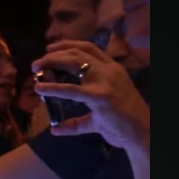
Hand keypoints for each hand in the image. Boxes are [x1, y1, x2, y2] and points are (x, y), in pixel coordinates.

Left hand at [32, 40, 149, 150]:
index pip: (89, 48)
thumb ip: (75, 122)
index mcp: (112, 69)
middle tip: (37, 63)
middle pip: (78, 53)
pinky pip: (72, 89)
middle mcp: (109, 70)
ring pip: (75, 62)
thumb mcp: (97, 118)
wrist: (142, 133)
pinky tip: (40, 88)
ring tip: (36, 68)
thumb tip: (55, 130)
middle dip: (54, 54)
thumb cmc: (122, 124)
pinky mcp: (100, 96)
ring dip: (52, 62)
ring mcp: (106, 81)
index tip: (50, 48)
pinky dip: (53, 87)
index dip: (67, 45)